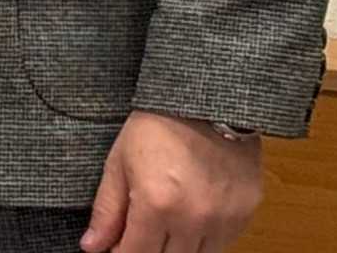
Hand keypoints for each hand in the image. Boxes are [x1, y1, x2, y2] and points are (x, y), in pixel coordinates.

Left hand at [82, 110, 263, 252]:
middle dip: (148, 252)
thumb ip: (107, 210)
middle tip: (140, 235)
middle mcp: (193, 219)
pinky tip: (191, 220)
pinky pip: (222, 244)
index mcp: (157, 204)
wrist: (205, 100)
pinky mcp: (245, 213)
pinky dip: (204, 240)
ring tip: (166, 226)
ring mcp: (223, 219)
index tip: (116, 248)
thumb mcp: (120, 162)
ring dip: (177, 249)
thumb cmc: (157, 126)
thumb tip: (91, 247)